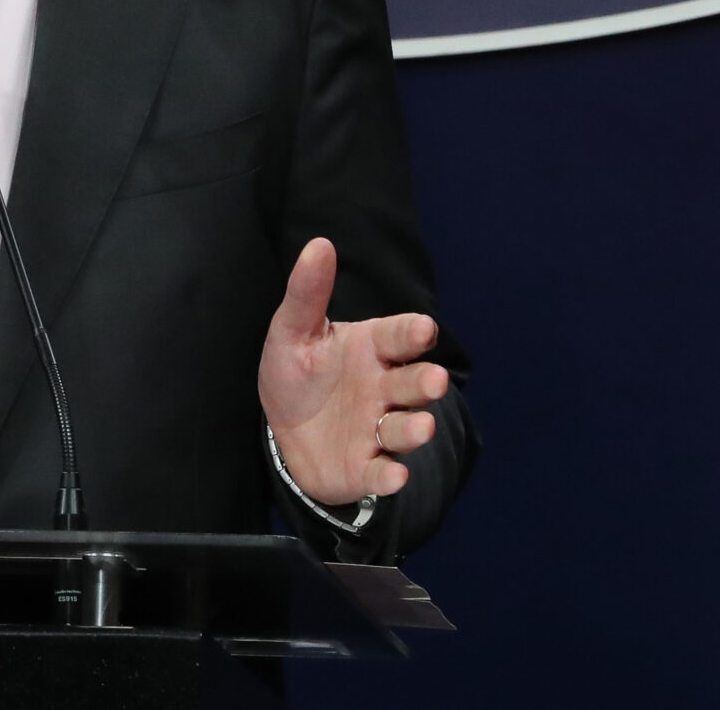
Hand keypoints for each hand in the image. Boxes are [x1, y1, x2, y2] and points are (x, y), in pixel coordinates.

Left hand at [257, 237, 450, 507]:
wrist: (285, 432)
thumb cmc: (297, 373)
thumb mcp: (292, 331)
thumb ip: (308, 292)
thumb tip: (319, 243)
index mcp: (372, 348)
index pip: (398, 336)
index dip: (412, 333)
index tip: (424, 329)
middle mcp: (384, 387)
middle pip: (412, 383)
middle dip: (426, 382)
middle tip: (434, 380)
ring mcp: (378, 429)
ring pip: (404, 427)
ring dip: (415, 428)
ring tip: (421, 426)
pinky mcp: (367, 467)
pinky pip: (382, 472)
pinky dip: (389, 477)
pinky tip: (394, 476)